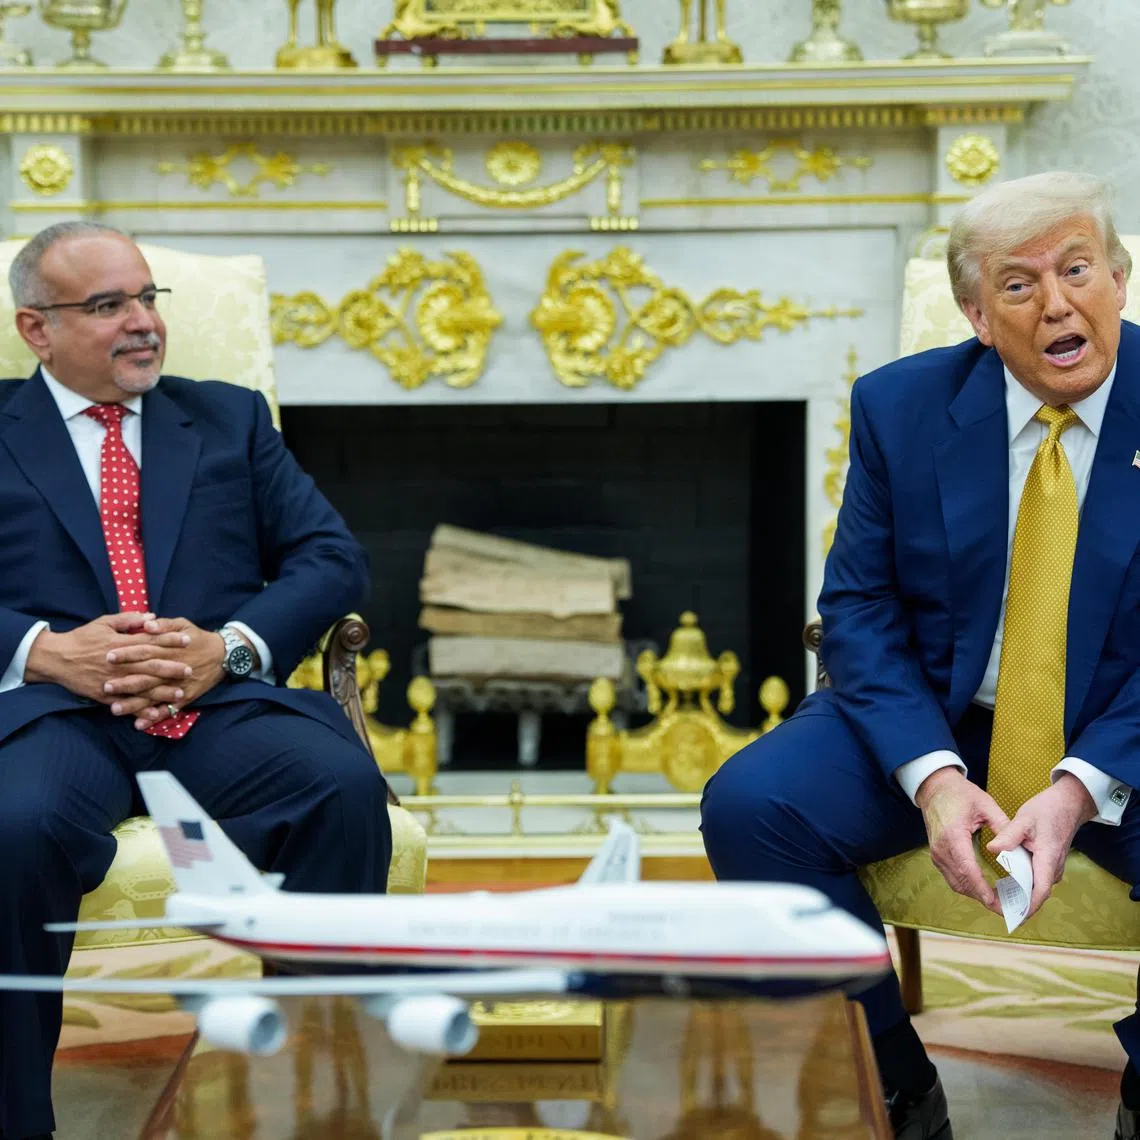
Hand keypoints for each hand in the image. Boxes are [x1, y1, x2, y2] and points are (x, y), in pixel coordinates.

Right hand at [25, 613, 191, 708]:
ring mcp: (113, 681)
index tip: (188, 639)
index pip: (151, 641)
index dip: (171, 640)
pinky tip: (154, 715)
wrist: (56, 658)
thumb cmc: (82, 638)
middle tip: (190, 670)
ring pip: (142, 688)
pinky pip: (126, 704)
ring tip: (180, 693)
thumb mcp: (104, 622)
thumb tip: (152, 617)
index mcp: (121, 644)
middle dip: (172, 668)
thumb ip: (129, 619)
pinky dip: (140, 710)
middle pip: (151, 666)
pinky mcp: (105, 695)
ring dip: (162, 692)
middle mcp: (120, 663)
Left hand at [102, 617, 226, 729]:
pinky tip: (139, 724)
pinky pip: (168, 709)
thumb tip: (147, 624)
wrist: (224, 655)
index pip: (145, 651)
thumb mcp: (182, 624)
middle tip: (105, 687)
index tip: (108, 656)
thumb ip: (164, 624)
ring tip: (115, 709)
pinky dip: (154, 717)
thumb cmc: (198, 638)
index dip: (127, 654)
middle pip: (146, 676)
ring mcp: (178, 685)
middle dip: (125, 682)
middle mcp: (172, 669)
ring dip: (135, 704)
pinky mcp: (185, 697)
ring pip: (154, 696)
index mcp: (169, 649)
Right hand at [915, 767, 1009, 915]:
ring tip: (999, 903)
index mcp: (953, 836)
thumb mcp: (986, 804)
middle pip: (962, 882)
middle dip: (983, 899)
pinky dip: (968, 887)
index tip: (997, 904)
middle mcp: (941, 849)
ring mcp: (936, 854)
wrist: (935, 789)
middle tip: (1007, 909)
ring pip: (956, 883)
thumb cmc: (960, 793)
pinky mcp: (937, 855)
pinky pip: (952, 877)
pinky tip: (984, 890)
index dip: (982, 889)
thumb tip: (1019, 848)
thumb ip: (1003, 826)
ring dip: (976, 895)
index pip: (967, 869)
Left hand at [987, 774, 1096, 919]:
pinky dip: (1022, 887)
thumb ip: (1009, 835)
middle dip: (1019, 905)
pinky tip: (1004, 887)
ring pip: (1037, 889)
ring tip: (996, 901)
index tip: (1014, 916)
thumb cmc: (1047, 810)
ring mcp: (1052, 868)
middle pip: (1037, 894)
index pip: (1040, 889)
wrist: (1068, 804)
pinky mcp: (1048, 865)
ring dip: (1020, 897)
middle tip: (995, 909)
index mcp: (1048, 858)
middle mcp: (1053, 868)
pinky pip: (1036, 881)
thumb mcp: (1024, 818)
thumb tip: (992, 849)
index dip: (1028, 906)